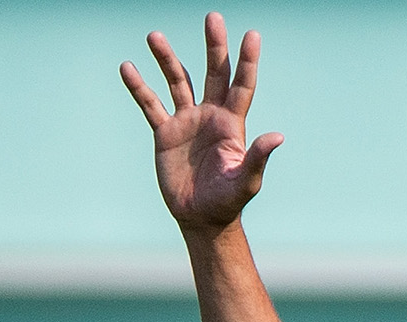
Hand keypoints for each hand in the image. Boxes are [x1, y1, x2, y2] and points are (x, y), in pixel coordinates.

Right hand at [121, 13, 283, 236]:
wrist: (200, 217)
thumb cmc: (227, 202)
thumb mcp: (246, 181)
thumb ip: (258, 157)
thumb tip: (278, 136)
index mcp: (232, 123)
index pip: (241, 85)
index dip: (247, 61)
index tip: (252, 34)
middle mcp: (210, 115)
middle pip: (214, 72)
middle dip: (214, 46)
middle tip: (213, 17)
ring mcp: (187, 121)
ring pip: (178, 81)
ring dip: (167, 59)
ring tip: (154, 35)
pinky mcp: (165, 133)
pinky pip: (150, 104)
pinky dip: (139, 87)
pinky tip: (128, 68)